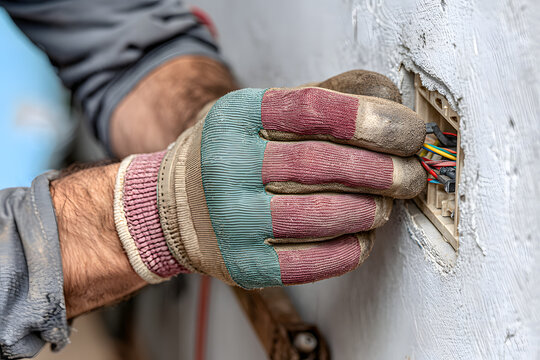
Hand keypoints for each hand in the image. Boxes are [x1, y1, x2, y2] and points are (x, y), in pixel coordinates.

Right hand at [114, 71, 425, 287]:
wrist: (171, 208)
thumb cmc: (230, 154)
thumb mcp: (258, 112)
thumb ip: (320, 98)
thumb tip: (388, 99)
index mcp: (236, 118)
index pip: (314, 109)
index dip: (371, 119)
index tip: (409, 131)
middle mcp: (227, 167)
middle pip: (322, 165)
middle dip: (383, 171)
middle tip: (412, 174)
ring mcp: (231, 221)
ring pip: (321, 216)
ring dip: (371, 210)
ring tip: (388, 204)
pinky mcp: (242, 265)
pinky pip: (311, 262)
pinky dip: (350, 249)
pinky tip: (364, 236)